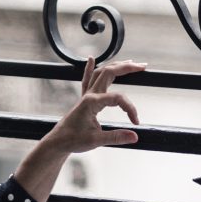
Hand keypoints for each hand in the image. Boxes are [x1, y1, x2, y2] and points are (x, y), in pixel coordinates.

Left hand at [14, 57, 145, 201]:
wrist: (57, 142)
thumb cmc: (74, 140)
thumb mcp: (96, 141)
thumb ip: (116, 137)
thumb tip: (135, 136)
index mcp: (92, 102)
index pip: (118, 98)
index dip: (130, 109)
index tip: (136, 122)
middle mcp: (89, 94)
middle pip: (109, 72)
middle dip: (127, 67)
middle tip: (143, 67)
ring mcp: (86, 95)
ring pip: (100, 73)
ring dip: (115, 66)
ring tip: (130, 62)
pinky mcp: (84, 99)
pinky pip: (87, 79)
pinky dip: (89, 68)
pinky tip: (91, 59)